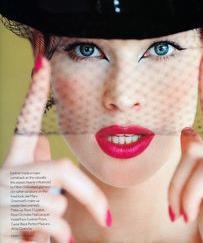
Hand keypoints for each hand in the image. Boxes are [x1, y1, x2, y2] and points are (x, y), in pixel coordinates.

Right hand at [0, 56, 110, 242]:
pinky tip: (36, 241)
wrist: (0, 241)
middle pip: (61, 169)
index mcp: (15, 163)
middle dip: (89, 194)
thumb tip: (42, 140)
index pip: (25, 121)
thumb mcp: (28, 192)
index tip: (43, 62)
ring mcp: (1, 196)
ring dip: (62, 226)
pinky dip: (57, 239)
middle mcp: (5, 173)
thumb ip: (37, 167)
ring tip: (45, 232)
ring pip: (58, 203)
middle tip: (106, 216)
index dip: (34, 92)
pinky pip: (51, 226)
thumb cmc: (18, 220)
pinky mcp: (1, 220)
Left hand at [168, 51, 202, 242]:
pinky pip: (201, 167)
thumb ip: (193, 159)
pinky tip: (191, 214)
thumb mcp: (198, 190)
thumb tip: (188, 132)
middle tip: (179, 212)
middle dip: (179, 182)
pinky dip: (188, 195)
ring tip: (183, 216)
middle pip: (190, 143)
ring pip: (193, 154)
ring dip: (180, 191)